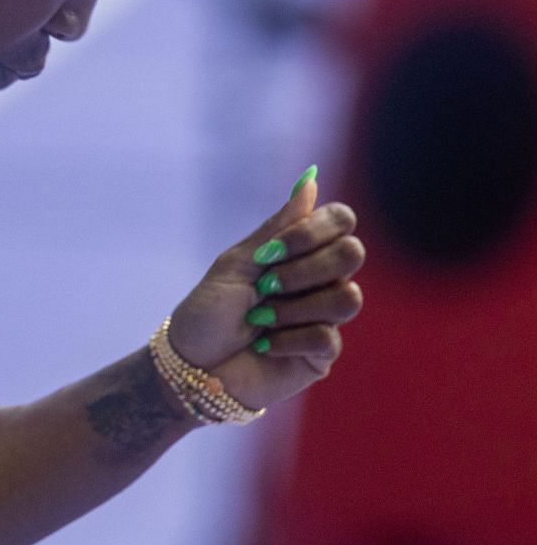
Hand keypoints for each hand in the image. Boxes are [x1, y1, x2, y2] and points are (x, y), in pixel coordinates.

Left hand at [167, 168, 365, 414]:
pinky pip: (328, 337)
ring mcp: (324, 317)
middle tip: (264, 287)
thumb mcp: (237, 264)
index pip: (341, 222)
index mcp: (300, 253)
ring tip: (259, 320)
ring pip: (347, 298)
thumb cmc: (207, 312)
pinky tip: (264, 345)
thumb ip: (277, 228)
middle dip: (304, 270)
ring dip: (293, 308)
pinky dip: (287, 339)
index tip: (272, 251)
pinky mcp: (322, 355)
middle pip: (352, 254)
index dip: (314, 231)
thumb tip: (311, 178)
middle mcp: (320, 281)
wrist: (191, 365)